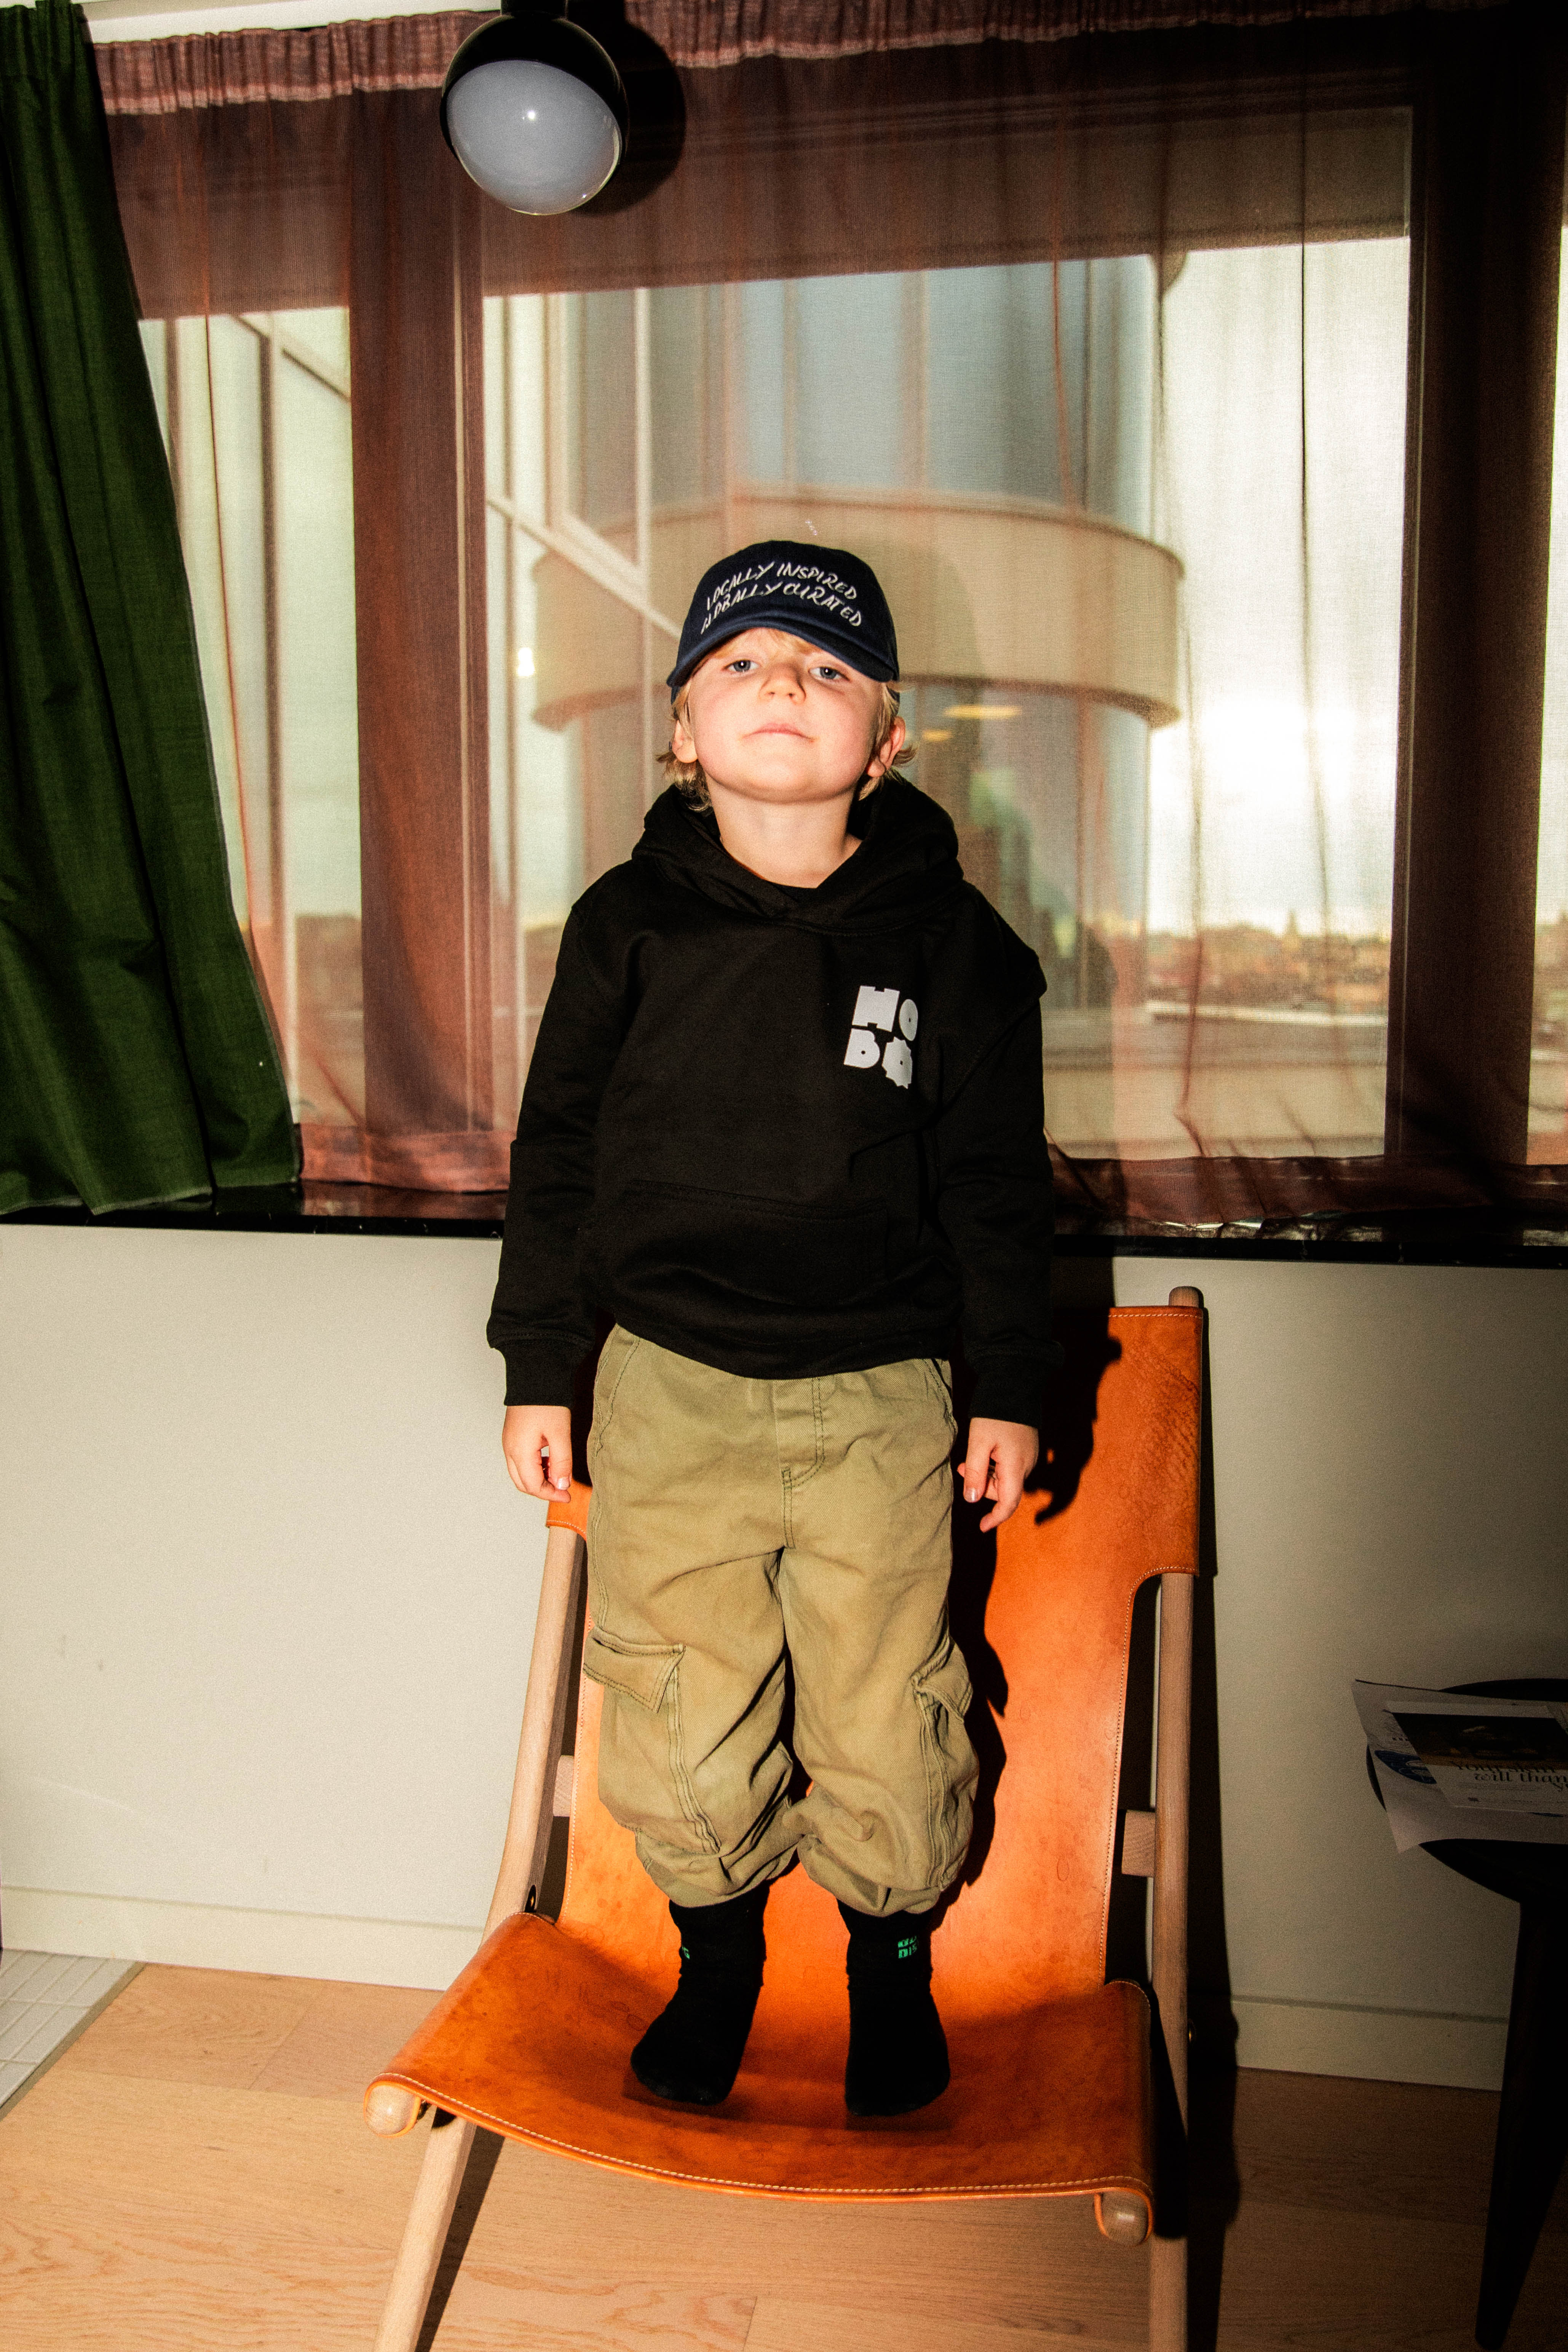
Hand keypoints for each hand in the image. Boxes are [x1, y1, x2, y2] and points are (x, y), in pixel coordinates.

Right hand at [502, 1405, 572, 1499]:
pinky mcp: (512, 1436)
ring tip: (559, 1472)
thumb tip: (561, 1485)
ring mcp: (508, 1443)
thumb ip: (561, 1462)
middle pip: (523, 1483)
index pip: (533, 1486)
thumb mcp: (560, 1433)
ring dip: (538, 1479)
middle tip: (563, 1489)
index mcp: (519, 1452)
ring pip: (520, 1474)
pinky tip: (549, 1460)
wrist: (534, 1375)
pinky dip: (534, 1468)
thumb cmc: (547, 1402)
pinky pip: (519, 1461)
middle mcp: (509, 1450)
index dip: (551, 1495)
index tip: (568, 1496)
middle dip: (543, 1490)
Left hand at [958, 1418, 1038, 1533]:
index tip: (982, 1527)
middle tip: (963, 1468)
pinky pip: (1010, 1467)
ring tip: (968, 1458)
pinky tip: (983, 1452)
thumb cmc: (995, 1414)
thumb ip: (976, 1472)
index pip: (1009, 1503)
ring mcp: (1029, 1456)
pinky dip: (994, 1466)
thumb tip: (972, 1499)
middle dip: (982, 1486)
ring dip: (986, 1475)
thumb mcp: (979, 1443)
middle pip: (1005, 1491)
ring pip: (1006, 1479)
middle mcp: (1027, 1465)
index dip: (996, 1518)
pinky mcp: (1026, 1448)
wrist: (1014, 1386)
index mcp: (1016, 1466)